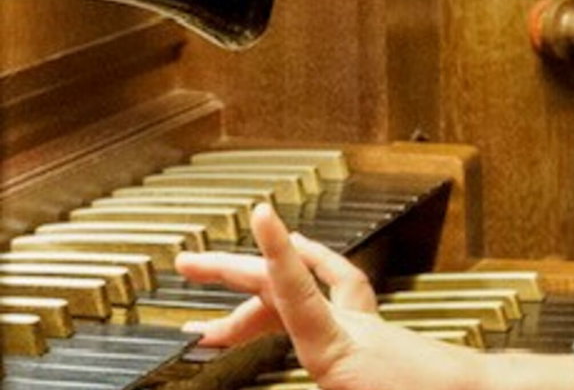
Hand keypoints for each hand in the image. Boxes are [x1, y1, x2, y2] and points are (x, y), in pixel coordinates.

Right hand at [175, 204, 491, 389]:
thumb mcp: (358, 386)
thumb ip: (328, 373)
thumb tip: (286, 334)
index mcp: (344, 352)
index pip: (300, 295)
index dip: (278, 255)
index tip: (262, 213)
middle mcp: (354, 332)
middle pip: (286, 291)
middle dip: (233, 273)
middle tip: (187, 264)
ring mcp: (365, 331)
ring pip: (305, 298)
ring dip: (256, 297)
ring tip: (211, 318)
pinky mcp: (373, 340)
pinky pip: (332, 304)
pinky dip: (302, 294)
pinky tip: (279, 310)